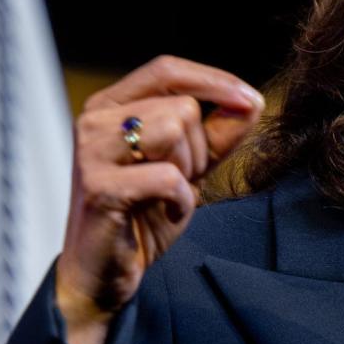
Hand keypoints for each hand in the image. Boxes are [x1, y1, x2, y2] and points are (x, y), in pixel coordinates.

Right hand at [54, 55, 265, 343]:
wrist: (105, 274)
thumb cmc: (144, 215)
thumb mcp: (190, 167)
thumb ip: (219, 133)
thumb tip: (251, 101)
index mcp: (112, 105)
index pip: (167, 69)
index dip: (213, 80)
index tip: (250, 100)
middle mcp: (95, 120)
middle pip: (181, 107)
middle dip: (199, 149)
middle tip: (179, 181)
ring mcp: (92, 151)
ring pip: (173, 130)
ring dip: (188, 171)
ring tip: (168, 194)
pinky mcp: (100, 187)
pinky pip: (168, 176)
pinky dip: (181, 200)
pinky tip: (166, 213)